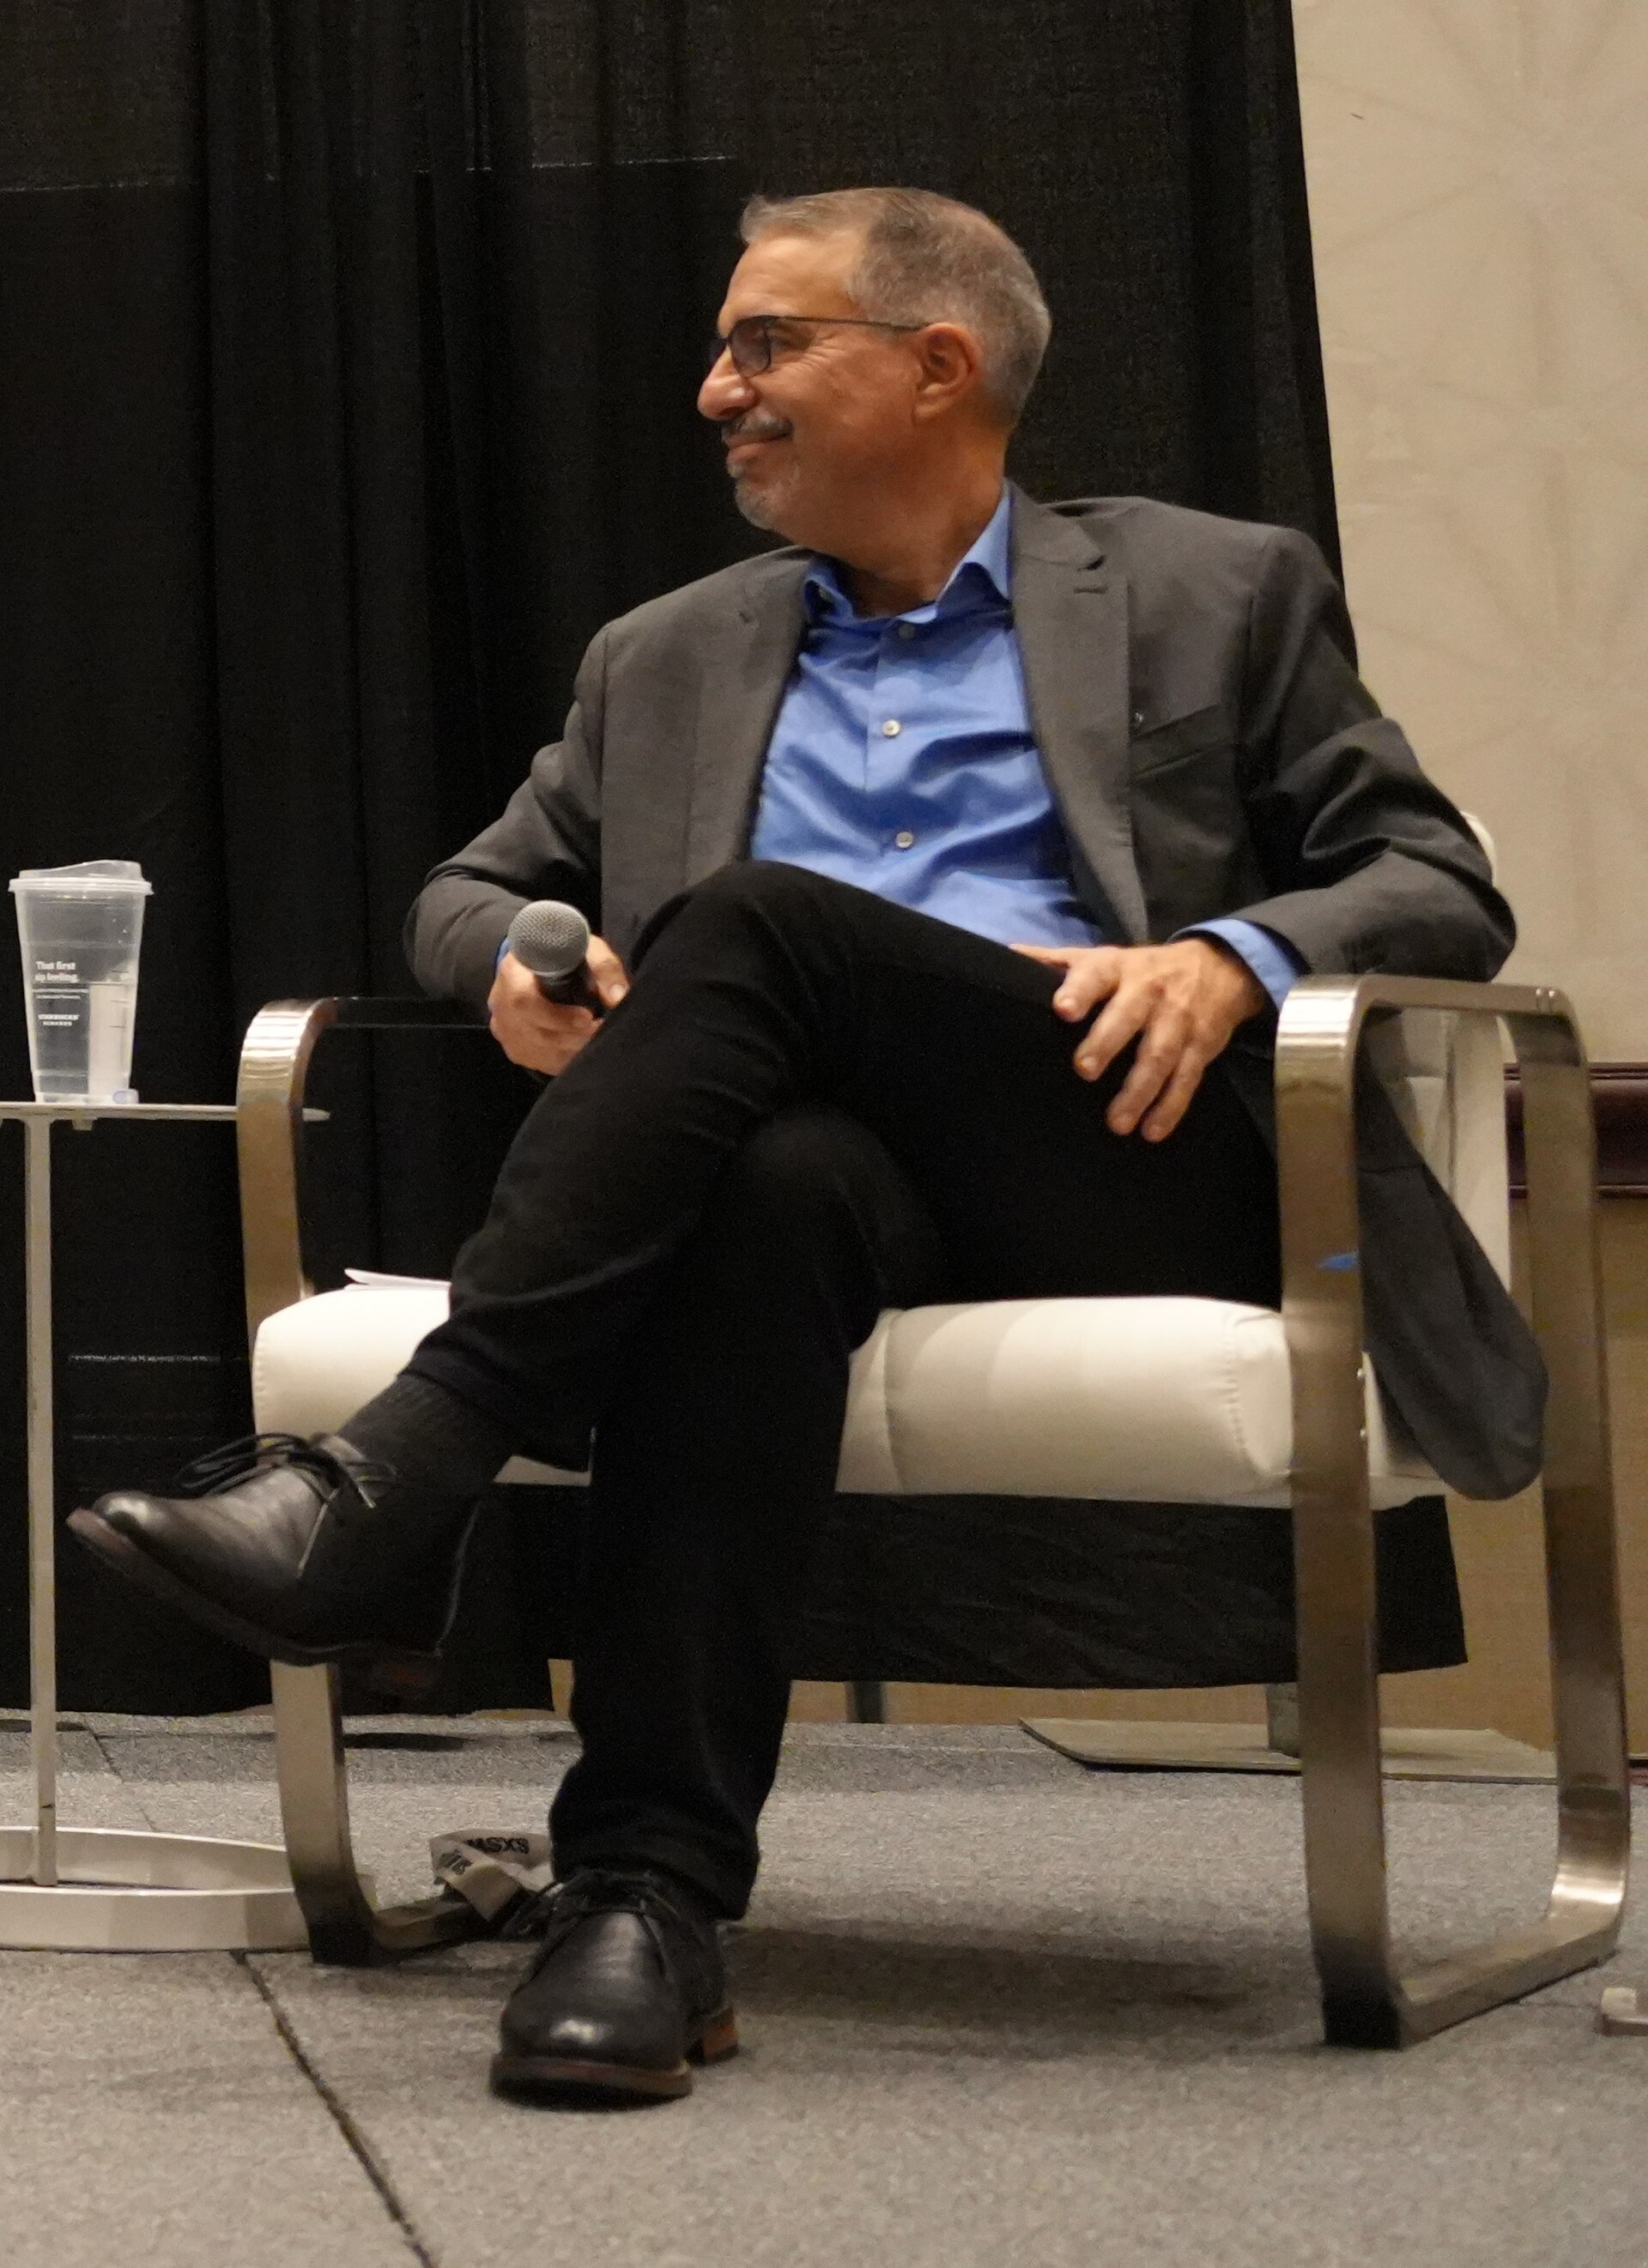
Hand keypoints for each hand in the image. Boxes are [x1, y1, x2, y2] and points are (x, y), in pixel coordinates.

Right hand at [486, 938, 628, 1074]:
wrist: (535, 967)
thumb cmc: (562, 955)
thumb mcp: (584, 948)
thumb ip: (603, 967)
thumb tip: (619, 998)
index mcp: (512, 973)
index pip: (524, 1001)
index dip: (558, 1016)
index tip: (589, 1017)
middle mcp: (500, 1004)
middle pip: (536, 1032)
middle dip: (574, 1036)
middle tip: (600, 1030)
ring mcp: (504, 1030)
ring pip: (540, 1052)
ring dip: (573, 1050)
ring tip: (595, 1038)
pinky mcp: (514, 1048)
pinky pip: (541, 1063)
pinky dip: (567, 1059)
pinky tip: (582, 1047)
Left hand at [1012, 937, 1267, 1140]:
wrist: (1218, 967)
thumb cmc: (1142, 970)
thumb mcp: (1102, 958)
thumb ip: (1056, 962)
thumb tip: (1006, 955)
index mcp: (1118, 968)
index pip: (1097, 975)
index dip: (1080, 990)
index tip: (1063, 1009)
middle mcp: (1149, 992)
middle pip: (1129, 1016)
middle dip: (1107, 1042)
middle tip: (1085, 1070)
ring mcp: (1177, 1020)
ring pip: (1159, 1054)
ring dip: (1139, 1090)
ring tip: (1117, 1122)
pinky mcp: (1199, 1047)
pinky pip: (1186, 1078)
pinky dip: (1171, 1107)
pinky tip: (1151, 1131)